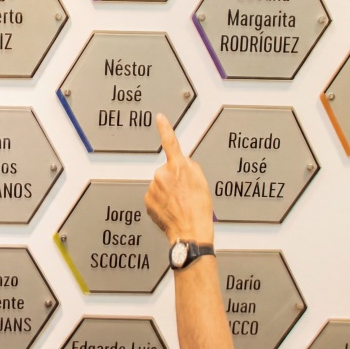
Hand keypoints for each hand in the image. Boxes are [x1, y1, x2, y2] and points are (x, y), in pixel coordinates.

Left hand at [144, 115, 214, 244]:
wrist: (190, 230)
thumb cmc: (199, 209)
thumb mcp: (202, 181)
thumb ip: (189, 167)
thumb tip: (181, 164)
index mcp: (179, 166)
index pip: (171, 142)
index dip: (165, 127)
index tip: (160, 117)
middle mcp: (162, 174)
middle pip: (167, 171)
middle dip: (174, 180)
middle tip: (185, 194)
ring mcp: (153, 187)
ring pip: (160, 185)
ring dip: (167, 192)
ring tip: (179, 204)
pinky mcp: (147, 200)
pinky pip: (155, 197)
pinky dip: (161, 202)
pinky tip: (171, 210)